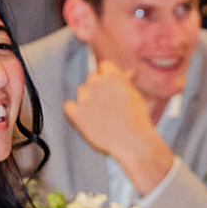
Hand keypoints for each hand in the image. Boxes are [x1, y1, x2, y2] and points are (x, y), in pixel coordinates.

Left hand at [62, 64, 172, 192]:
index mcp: (112, 76)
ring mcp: (85, 98)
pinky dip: (75, 109)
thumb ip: (124, 83)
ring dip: (87, 97)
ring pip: (81, 90)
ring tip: (98, 111)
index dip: (108, 75)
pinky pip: (69, 105)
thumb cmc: (137, 119)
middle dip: (98, 86)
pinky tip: (84, 115)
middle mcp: (96, 84)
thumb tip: (124, 75)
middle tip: (105, 100)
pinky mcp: (77, 114)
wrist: (132, 141)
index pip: (104, 66)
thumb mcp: (135, 95)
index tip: (110, 84)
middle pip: (92, 77)